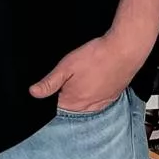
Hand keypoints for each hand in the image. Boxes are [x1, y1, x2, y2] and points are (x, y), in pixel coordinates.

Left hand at [30, 29, 148, 113]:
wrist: (124, 50)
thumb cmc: (97, 56)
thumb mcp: (67, 66)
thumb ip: (50, 82)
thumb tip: (34, 93)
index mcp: (72, 101)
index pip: (54, 108)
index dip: (52, 96)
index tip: (55, 84)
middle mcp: (86, 107)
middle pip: (70, 108)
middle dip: (66, 96)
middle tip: (72, 78)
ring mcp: (100, 104)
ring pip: (84, 106)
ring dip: (80, 96)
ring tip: (84, 79)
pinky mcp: (111, 98)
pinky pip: (97, 103)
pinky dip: (93, 95)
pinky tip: (94, 83)